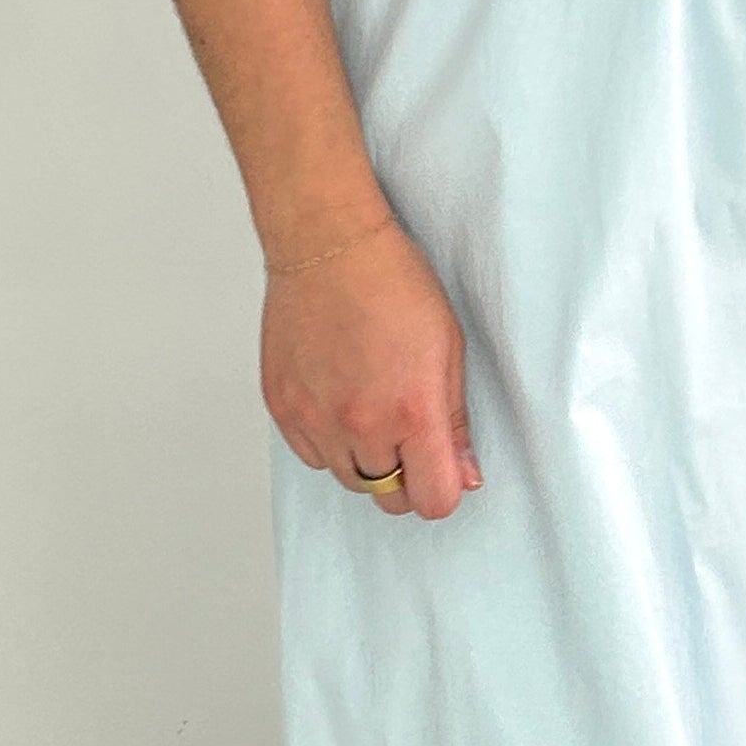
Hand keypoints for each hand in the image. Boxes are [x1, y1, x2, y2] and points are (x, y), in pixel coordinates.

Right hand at [262, 221, 481, 519]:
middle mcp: (360, 424)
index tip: (442, 468)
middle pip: (388, 498)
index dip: (442, 489)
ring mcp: (316, 419)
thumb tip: (463, 474)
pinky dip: (328, 441)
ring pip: (347, 479)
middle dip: (405, 477)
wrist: (328, 245)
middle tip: (407, 433)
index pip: (433, 500)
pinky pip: (310, 455)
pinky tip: (339, 400)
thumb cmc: (393, 284)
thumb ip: (455, 422)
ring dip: (364, 459)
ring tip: (371, 407)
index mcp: (411, 411)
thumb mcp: (448, 349)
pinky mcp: (282, 408)